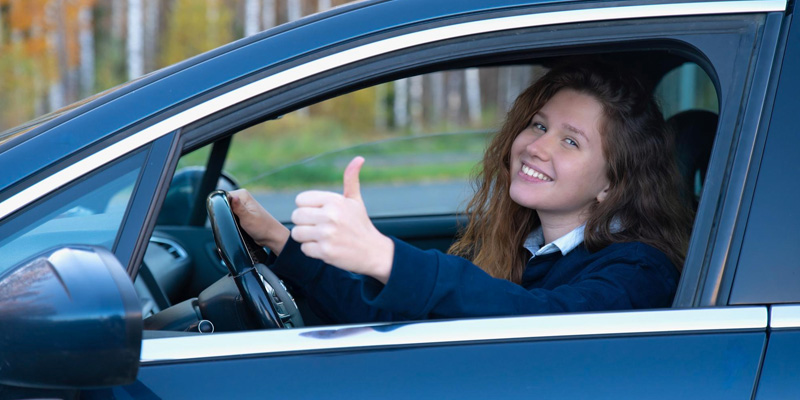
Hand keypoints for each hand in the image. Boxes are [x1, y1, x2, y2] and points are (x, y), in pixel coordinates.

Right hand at [229, 189, 289, 254]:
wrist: (271, 236)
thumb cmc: (262, 227)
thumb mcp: (248, 218)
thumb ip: (238, 207)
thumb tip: (233, 196)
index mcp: (243, 195)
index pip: (224, 196)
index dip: (222, 206)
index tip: (228, 215)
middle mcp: (242, 199)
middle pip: (225, 203)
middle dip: (226, 213)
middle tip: (235, 221)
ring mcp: (242, 206)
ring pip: (228, 211)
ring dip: (229, 218)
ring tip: (238, 224)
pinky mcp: (242, 214)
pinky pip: (232, 216)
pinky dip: (232, 221)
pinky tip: (237, 226)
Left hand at [290, 157, 394, 283]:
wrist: (373, 252)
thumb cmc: (361, 225)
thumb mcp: (355, 200)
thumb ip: (351, 179)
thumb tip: (359, 158)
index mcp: (334, 201)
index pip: (300, 199)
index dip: (307, 207)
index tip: (318, 213)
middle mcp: (330, 216)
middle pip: (296, 216)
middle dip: (304, 223)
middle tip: (318, 227)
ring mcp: (327, 234)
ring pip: (297, 233)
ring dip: (306, 238)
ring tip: (321, 238)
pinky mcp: (325, 252)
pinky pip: (304, 249)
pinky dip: (312, 251)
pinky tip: (325, 248)